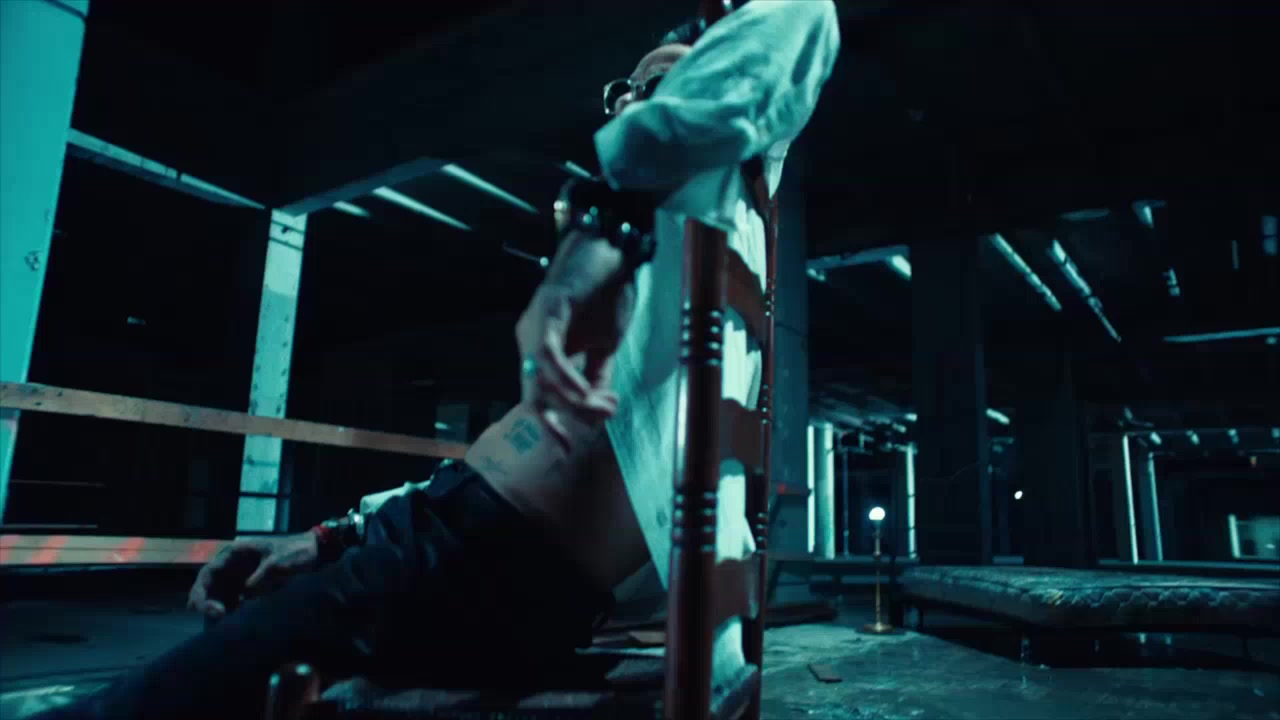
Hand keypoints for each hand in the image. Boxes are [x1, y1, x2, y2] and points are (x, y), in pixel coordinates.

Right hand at [187, 533, 318, 619]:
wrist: (313, 554)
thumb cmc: (295, 552)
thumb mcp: (278, 562)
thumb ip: (261, 576)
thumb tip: (245, 593)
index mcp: (233, 554)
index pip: (208, 574)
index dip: (203, 593)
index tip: (215, 611)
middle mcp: (231, 567)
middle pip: (207, 588)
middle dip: (205, 606)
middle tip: (217, 621)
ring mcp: (238, 579)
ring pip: (217, 598)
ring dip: (217, 613)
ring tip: (225, 628)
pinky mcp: (248, 591)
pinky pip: (232, 605)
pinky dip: (230, 616)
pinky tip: (236, 625)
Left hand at [515, 238, 636, 448]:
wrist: (614, 249)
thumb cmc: (607, 292)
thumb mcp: (604, 343)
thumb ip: (596, 373)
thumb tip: (597, 405)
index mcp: (540, 350)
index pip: (537, 396)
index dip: (549, 424)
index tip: (566, 449)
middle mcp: (529, 340)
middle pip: (533, 394)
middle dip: (559, 420)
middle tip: (589, 430)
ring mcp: (535, 325)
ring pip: (540, 380)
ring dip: (573, 401)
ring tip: (604, 406)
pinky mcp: (548, 310)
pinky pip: (549, 356)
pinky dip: (567, 379)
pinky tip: (585, 391)